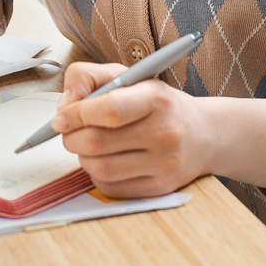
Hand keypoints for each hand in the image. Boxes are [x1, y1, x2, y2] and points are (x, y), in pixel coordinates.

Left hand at [54, 61, 208, 197]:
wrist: (203, 134)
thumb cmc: (160, 104)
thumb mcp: (132, 77)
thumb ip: (91, 78)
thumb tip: (65, 106)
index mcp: (158, 99)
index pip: (109, 109)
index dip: (77, 114)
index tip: (62, 117)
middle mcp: (164, 132)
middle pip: (98, 142)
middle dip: (71, 137)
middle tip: (68, 131)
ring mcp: (163, 164)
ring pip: (100, 168)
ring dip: (83, 157)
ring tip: (88, 145)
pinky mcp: (159, 188)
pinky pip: (110, 187)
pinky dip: (97, 174)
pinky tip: (106, 160)